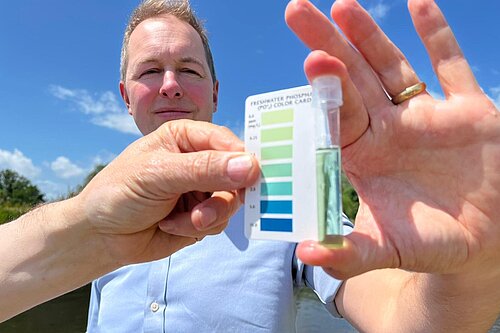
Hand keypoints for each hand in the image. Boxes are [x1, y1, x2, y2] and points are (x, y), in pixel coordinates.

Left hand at [75, 119, 258, 266]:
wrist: (100, 236)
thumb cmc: (119, 192)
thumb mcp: (158, 174)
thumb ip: (204, 169)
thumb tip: (249, 166)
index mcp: (186, 137)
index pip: (227, 142)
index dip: (242, 159)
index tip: (252, 178)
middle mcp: (198, 161)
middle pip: (236, 176)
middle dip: (222, 198)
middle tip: (204, 215)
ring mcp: (201, 189)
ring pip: (231, 203)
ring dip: (208, 217)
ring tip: (181, 222)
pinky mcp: (201, 215)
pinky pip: (220, 222)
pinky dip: (197, 229)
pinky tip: (171, 226)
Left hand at [286, 0, 499, 279]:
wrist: (484, 241)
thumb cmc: (431, 244)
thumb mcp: (389, 249)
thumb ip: (350, 252)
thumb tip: (305, 254)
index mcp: (365, 157)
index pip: (339, 116)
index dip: (326, 90)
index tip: (309, 61)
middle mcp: (389, 129)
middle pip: (353, 80)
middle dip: (328, 46)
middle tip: (297, 10)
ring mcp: (427, 116)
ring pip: (392, 67)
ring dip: (369, 36)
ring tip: (342, 5)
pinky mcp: (469, 111)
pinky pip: (451, 67)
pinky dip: (438, 36)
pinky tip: (419, 3)